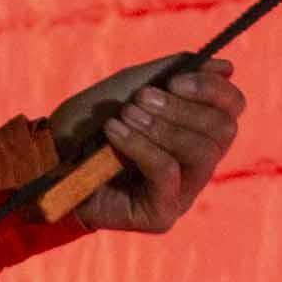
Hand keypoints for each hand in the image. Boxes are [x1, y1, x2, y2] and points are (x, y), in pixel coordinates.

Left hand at [51, 54, 250, 233]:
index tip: (175, 80)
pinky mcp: (162, 215)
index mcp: (198, 132)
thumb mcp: (134, 87)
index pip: (232, 109)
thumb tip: (227, 66)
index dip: (212, 89)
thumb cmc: (92, 124)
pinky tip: (113, 132)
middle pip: (223, 130)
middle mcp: (197, 165)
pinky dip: (139, 144)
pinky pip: (167, 171)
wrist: (49, 160)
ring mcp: (183, 193)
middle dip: (182, 108)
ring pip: (201, 151)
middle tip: (142, 99)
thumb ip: (176, 72)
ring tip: (124, 116)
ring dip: (161, 126)